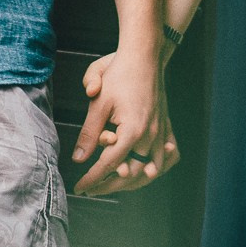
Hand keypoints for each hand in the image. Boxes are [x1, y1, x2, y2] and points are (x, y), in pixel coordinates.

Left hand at [75, 49, 178, 194]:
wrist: (144, 56)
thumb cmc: (119, 75)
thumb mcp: (98, 103)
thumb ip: (89, 133)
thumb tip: (78, 158)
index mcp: (133, 131)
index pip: (110, 165)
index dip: (93, 178)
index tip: (79, 187)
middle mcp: (151, 136)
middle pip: (132, 174)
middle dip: (110, 185)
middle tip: (91, 190)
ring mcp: (161, 132)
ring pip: (151, 170)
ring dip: (133, 182)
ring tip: (113, 185)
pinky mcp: (165, 126)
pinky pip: (166, 156)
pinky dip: (156, 168)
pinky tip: (147, 172)